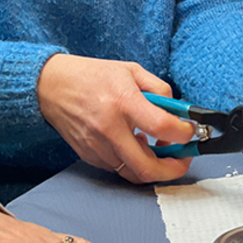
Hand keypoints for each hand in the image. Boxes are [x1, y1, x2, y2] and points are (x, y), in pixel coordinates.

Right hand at [37, 54, 193, 182]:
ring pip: (133, 172)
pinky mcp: (89, 155)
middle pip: (147, 167)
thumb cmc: (92, 75)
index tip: (190, 133)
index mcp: (123, 102)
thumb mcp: (131, 70)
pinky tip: (133, 144)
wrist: (51, 85)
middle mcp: (109, 128)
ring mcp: (97, 146)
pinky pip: (117, 168)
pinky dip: (131, 161)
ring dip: (151, 165)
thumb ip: (158, 89)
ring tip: (156, 147)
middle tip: (183, 160)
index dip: (184, 134)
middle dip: (173, 169)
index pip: (162, 127)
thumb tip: (179, 110)